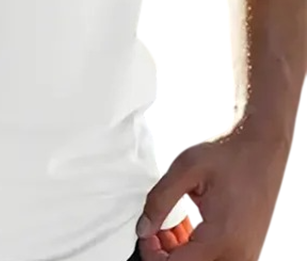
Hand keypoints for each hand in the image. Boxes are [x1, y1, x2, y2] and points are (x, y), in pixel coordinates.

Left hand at [136, 124, 290, 259]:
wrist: (261, 152)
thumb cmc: (229, 157)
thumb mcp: (185, 170)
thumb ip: (159, 200)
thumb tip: (143, 228)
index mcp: (221, 239)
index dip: (152, 252)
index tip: (146, 231)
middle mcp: (237, 254)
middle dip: (165, 251)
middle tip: (156, 225)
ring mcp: (244, 255)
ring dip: (179, 250)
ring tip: (171, 223)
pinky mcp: (245, 251)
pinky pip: (213, 259)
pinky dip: (194, 248)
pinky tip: (187, 227)